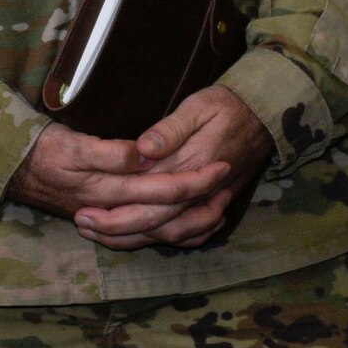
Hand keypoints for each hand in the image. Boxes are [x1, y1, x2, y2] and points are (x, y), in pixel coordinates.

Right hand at [7, 121, 229, 248]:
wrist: (10, 168)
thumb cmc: (41, 149)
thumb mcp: (71, 142)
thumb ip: (108, 152)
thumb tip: (143, 154)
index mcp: (109, 190)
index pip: (162, 190)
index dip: (195, 179)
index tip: (221, 165)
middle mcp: (114, 211)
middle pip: (168, 216)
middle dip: (202, 201)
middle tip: (229, 181)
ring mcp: (110, 219)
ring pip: (160, 232)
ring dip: (193, 221)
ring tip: (219, 204)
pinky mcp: (106, 219)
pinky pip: (146, 236)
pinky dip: (171, 233)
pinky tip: (187, 225)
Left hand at [71, 85, 273, 249]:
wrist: (265, 116)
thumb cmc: (225, 106)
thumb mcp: (197, 106)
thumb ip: (169, 130)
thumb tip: (140, 151)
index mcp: (191, 165)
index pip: (147, 195)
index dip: (114, 206)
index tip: (83, 207)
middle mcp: (199, 191)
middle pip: (155, 221)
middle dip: (117, 229)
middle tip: (83, 224)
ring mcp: (209, 202)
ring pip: (171, 233)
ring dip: (136, 238)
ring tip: (102, 235)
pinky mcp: (215, 204)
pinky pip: (193, 234)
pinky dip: (168, 242)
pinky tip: (143, 240)